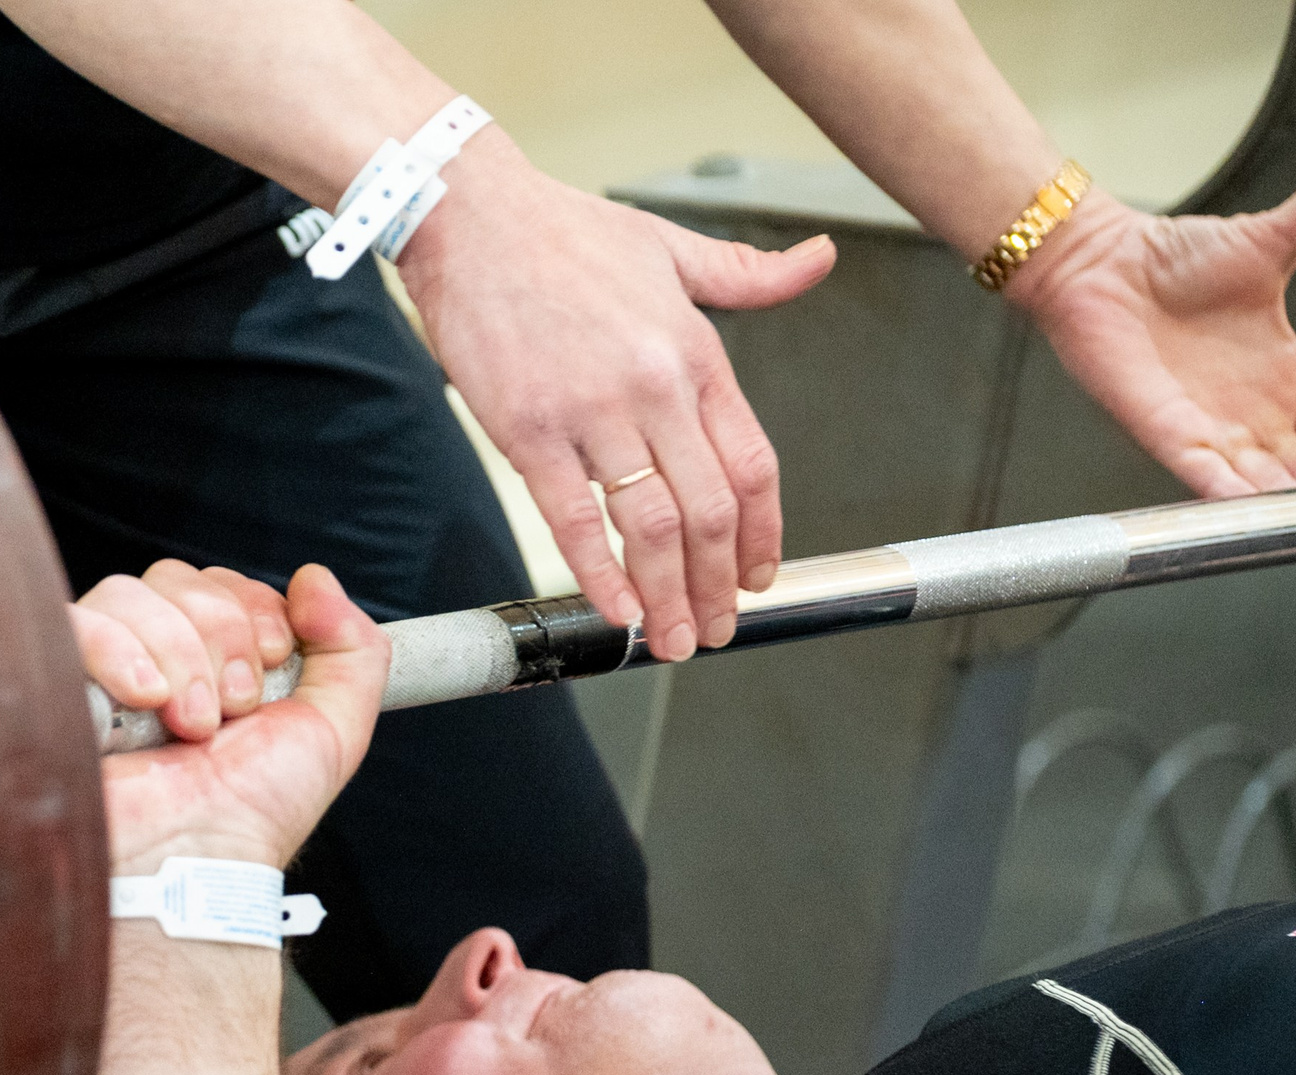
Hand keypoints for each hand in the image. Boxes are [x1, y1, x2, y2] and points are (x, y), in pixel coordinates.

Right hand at [71, 560, 387, 872]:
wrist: (191, 862)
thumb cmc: (250, 816)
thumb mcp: (333, 732)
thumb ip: (352, 651)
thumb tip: (316, 578)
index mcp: (213, 661)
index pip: (224, 583)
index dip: (254, 614)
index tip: (268, 673)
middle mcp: (155, 658)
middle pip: (181, 579)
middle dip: (221, 640)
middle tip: (228, 713)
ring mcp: (101, 669)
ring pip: (131, 592)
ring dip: (178, 656)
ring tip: (188, 726)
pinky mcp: (55, 682)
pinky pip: (79, 620)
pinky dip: (119, 651)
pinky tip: (144, 701)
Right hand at [396, 130, 837, 659]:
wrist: (473, 214)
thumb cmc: (561, 231)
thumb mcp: (669, 246)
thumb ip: (748, 273)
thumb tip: (821, 260)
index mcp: (696, 351)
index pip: (751, 464)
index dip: (762, 534)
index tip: (756, 576)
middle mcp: (655, 387)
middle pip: (709, 511)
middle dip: (717, 586)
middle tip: (716, 629)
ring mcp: (593, 413)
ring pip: (652, 527)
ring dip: (668, 597)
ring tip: (672, 639)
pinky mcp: (530, 431)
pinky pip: (575, 519)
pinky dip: (600, 575)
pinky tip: (615, 611)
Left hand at [1010, 132, 1295, 566]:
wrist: (1102, 265)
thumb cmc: (1173, 260)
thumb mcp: (1267, 239)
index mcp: (1288, 382)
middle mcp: (1251, 416)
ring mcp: (1208, 428)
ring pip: (1263, 487)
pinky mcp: (1163, 431)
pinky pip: (1201, 474)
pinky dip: (1228, 496)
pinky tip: (1257, 515)